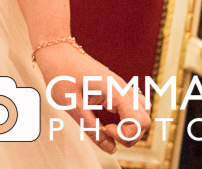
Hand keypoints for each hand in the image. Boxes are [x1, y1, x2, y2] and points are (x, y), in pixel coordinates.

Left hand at [36, 43, 150, 154]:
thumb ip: (91, 128)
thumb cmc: (61, 74)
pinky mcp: (117, 90)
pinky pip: (133, 108)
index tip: (105, 129)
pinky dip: (126, 119)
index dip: (126, 135)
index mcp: (114, 90)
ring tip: (107, 126)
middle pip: (145, 121)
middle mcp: (123, 88)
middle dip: (129, 135)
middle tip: (105, 130)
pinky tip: (109, 119)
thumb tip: (111, 149)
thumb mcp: (72, 105)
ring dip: (129, 127)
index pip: (141, 122)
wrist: (56, 51)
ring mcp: (122, 88)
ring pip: (142, 114)